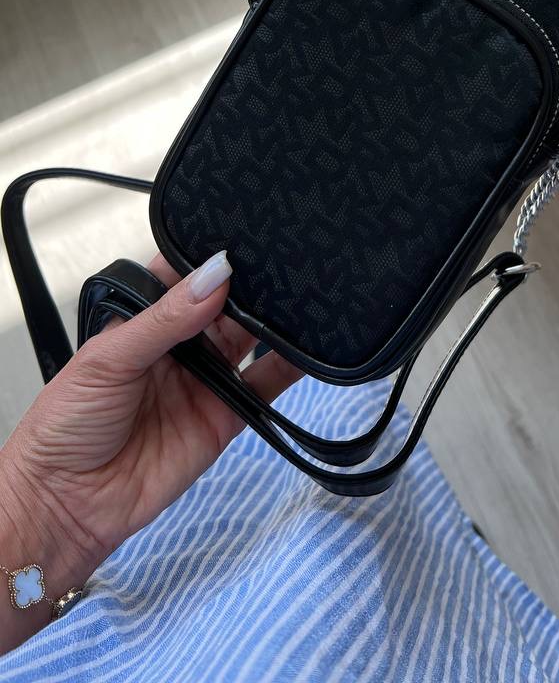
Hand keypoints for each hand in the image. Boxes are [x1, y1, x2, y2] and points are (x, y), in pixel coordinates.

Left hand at [0, 251, 300, 650]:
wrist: (66, 504)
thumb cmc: (65, 426)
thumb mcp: (109, 358)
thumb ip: (164, 318)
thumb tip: (213, 276)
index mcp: (145, 319)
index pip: (187, 276)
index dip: (212, 260)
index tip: (243, 241)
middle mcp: (179, 346)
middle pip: (227, 305)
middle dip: (251, 287)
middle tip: (279, 268)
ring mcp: (204, 381)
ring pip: (251, 340)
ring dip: (274, 321)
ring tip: (299, 299)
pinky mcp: (225, 418)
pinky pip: (265, 388)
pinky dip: (289, 368)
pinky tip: (306, 347)